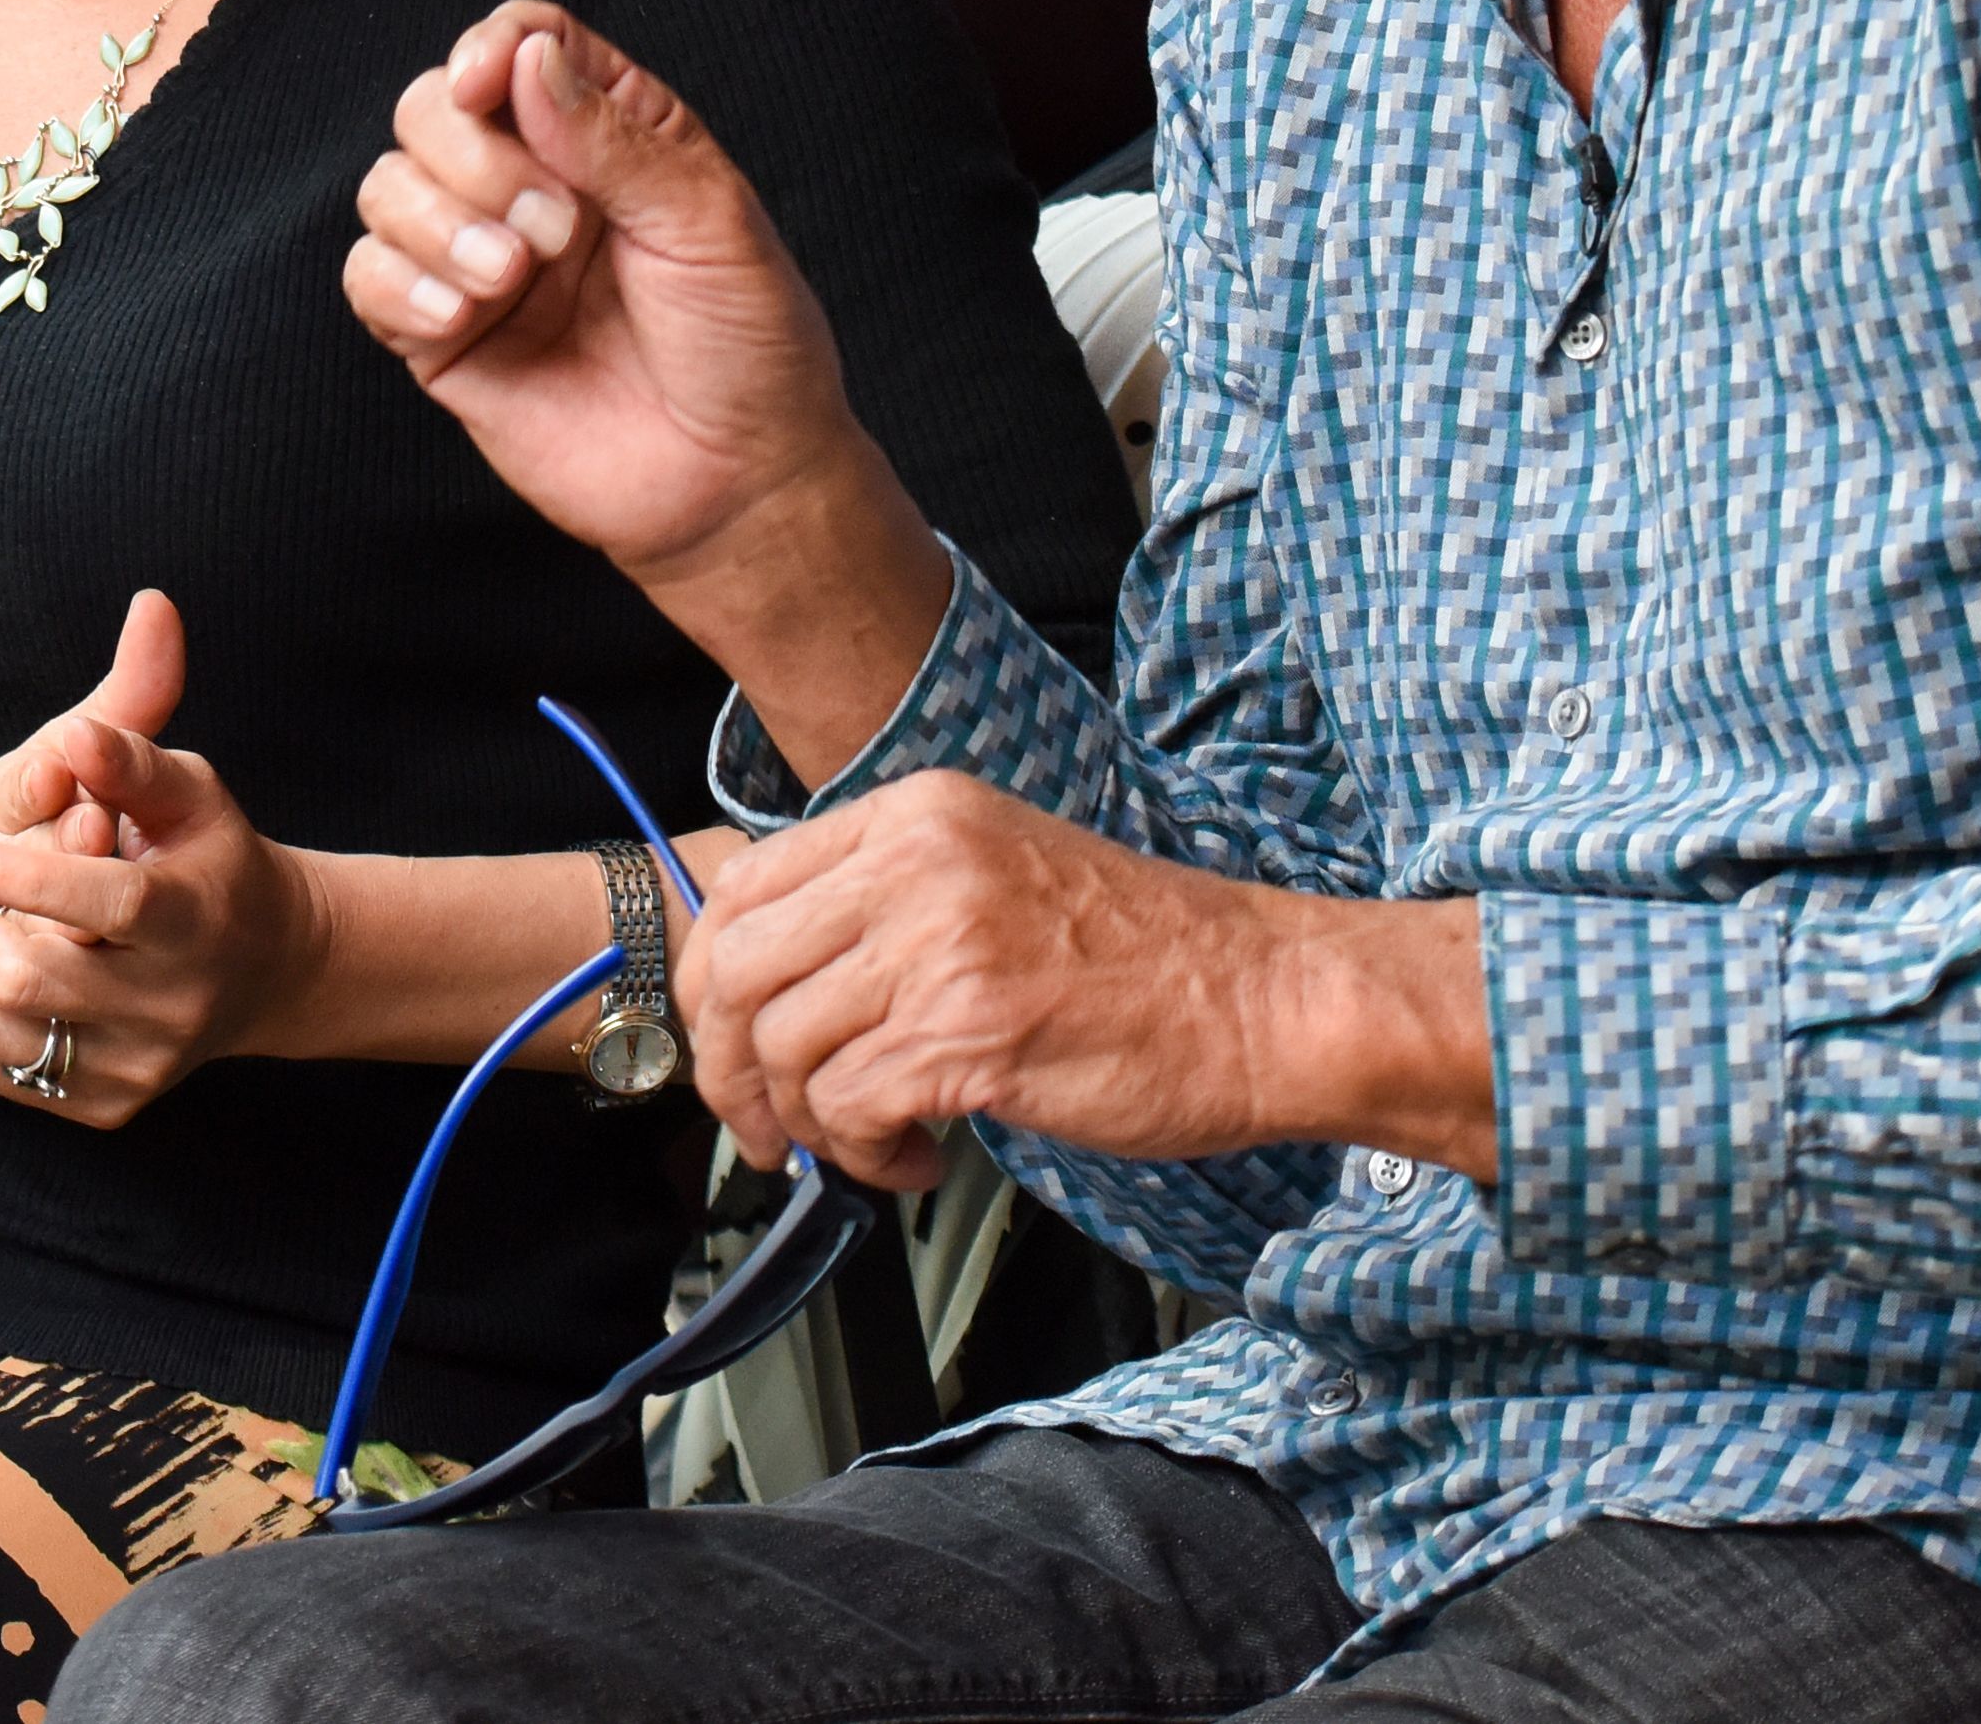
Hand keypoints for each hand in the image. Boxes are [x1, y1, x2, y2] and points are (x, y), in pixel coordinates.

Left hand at [0, 589, 312, 1127]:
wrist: (258, 968)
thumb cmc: (202, 854)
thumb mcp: (182, 785)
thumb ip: (130, 744)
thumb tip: (94, 698)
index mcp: (195, 916)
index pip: (103, 903)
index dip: (23, 875)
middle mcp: (174, 1003)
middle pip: (33, 976)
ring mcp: (140, 1065)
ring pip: (2, 1032)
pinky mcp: (108, 1106)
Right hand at [350, 2, 947, 767]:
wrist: (735, 485)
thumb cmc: (748, 349)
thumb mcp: (708, 222)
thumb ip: (612, 136)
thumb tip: (525, 55)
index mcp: (608, 136)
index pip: (520, 44)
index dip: (487, 49)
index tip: (485, 85)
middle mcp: (535, 185)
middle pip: (432, 107)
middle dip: (471, 156)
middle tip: (549, 228)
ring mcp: (483, 260)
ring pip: (387, 185)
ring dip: (436, 222)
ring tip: (509, 279)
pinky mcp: (444, 338)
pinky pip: (368, 278)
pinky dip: (398, 284)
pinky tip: (458, 314)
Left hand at [680, 774, 1489, 1194]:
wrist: (1266, 1000)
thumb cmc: (1150, 960)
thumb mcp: (996, 878)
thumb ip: (889, 906)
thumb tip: (784, 988)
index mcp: (917, 815)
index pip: (746, 885)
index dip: (714, 983)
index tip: (727, 1043)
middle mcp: (917, 863)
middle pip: (739, 967)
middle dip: (727, 1068)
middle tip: (765, 1127)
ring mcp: (942, 944)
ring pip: (784, 1047)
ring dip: (808, 1126)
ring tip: (868, 1147)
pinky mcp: (971, 1033)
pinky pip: (850, 1108)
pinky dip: (864, 1158)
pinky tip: (915, 1165)